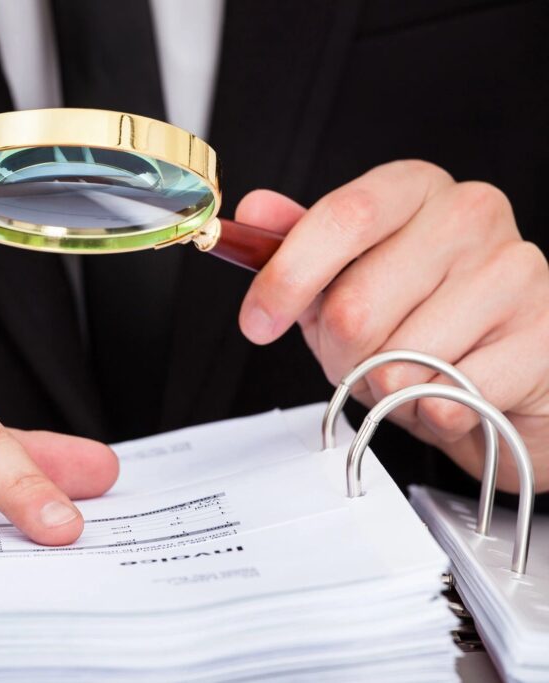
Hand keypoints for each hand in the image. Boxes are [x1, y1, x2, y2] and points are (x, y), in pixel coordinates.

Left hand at [235, 160, 548, 491]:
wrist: (510, 373)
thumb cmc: (423, 317)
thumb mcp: (348, 276)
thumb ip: (298, 245)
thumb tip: (253, 211)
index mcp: (415, 188)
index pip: (343, 217)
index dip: (288, 277)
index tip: (257, 322)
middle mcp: (470, 214)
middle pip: (356, 305)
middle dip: (338, 353)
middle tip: (358, 357)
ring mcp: (516, 270)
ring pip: (398, 360)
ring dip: (384, 387)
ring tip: (410, 372)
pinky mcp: (544, 335)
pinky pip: (447, 398)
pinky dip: (431, 413)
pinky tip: (451, 391)